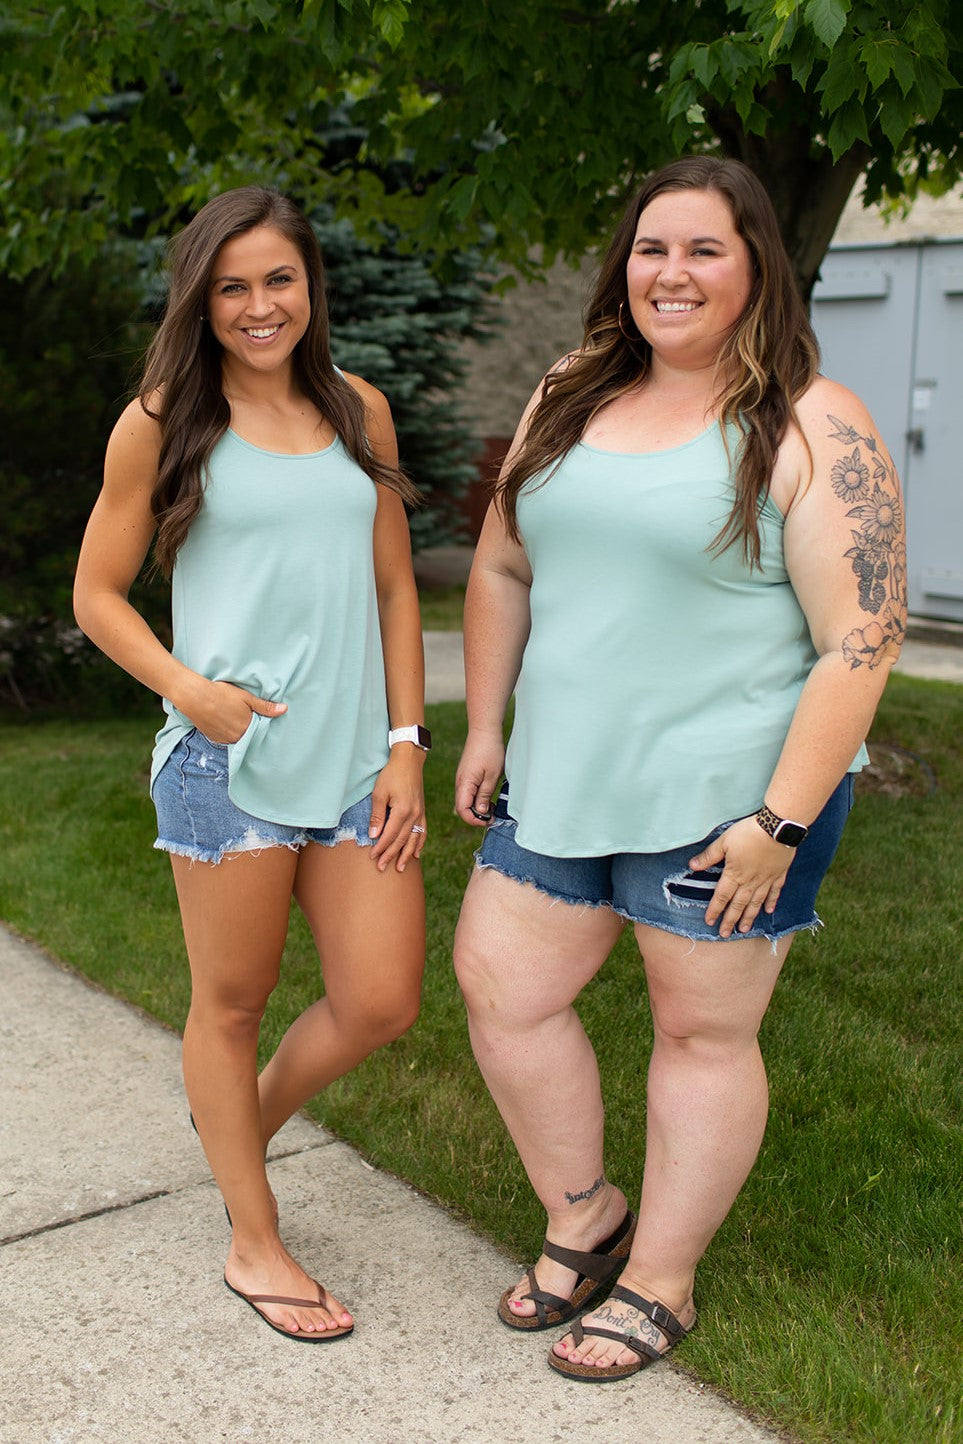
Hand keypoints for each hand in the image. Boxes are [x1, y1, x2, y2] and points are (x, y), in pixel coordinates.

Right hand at [182, 678, 286, 744]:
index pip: (258, 730)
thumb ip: (265, 707)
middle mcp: (236, 738)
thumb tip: (284, 710)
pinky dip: (226, 731)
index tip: (256, 716)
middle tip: (241, 713)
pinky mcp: (213, 738)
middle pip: (247, 734)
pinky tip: (222, 720)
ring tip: (231, 716)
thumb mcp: (246, 698)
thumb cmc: (222, 694)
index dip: (258, 722)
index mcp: (247, 728)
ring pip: (235, 736)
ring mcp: (223, 739)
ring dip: (236, 729)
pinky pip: (224, 737)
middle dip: (247, 726)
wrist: (195, 697)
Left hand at [368, 746, 426, 872]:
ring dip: (406, 855)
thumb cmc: (391, 775)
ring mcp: (420, 814)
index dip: (381, 848)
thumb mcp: (379, 793)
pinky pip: (422, 831)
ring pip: (414, 839)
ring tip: (400, 868)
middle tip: (382, 867)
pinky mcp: (422, 811)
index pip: (390, 835)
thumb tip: (373, 836)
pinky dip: (420, 844)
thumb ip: (377, 816)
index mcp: (402, 811)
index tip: (373, 857)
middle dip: (391, 855)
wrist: (409, 761)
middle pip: (402, 841)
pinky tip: (416, 853)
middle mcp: (414, 815)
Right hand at [454, 730, 504, 825]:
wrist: (484, 731)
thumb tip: (480, 812)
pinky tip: (488, 797)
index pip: (462, 810)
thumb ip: (484, 795)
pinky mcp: (467, 775)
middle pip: (462, 808)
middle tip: (493, 816)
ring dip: (477, 807)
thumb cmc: (490, 751)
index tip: (488, 820)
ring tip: (492, 807)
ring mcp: (462, 779)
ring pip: (465, 801)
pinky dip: (477, 799)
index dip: (474, 820)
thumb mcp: (492, 776)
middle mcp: (460, 783)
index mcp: (464, 784)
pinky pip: (468, 792)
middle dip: (476, 816)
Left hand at [688, 815, 793, 939]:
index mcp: (734, 874)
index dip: (715, 910)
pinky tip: (768, 911)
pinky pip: (774, 893)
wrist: (778, 829)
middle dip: (730, 920)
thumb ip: (709, 856)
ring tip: (744, 929)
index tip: (709, 921)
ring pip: (755, 903)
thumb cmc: (748, 833)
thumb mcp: (724, 841)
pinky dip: (771, 902)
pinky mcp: (779, 875)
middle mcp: (750, 881)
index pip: (721, 896)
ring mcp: (766, 880)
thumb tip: (692, 866)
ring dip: (749, 917)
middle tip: (725, 934)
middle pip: (738, 904)